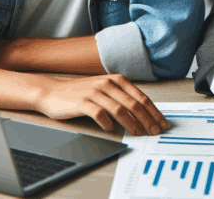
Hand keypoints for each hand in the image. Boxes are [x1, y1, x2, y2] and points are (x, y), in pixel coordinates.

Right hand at [37, 74, 168, 135]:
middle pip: (134, 103)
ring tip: (137, 132)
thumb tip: (144, 114)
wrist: (52, 93)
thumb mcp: (104, 90)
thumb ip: (122, 98)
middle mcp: (107, 83)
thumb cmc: (80, 94)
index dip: (154, 112)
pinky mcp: (82, 102)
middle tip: (154, 131)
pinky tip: (111, 129)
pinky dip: (107, 123)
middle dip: (147, 119)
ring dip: (131, 123)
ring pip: (119, 109)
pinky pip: (99, 113)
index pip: (141, 97)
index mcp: (117, 80)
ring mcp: (94, 92)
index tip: (161, 123)